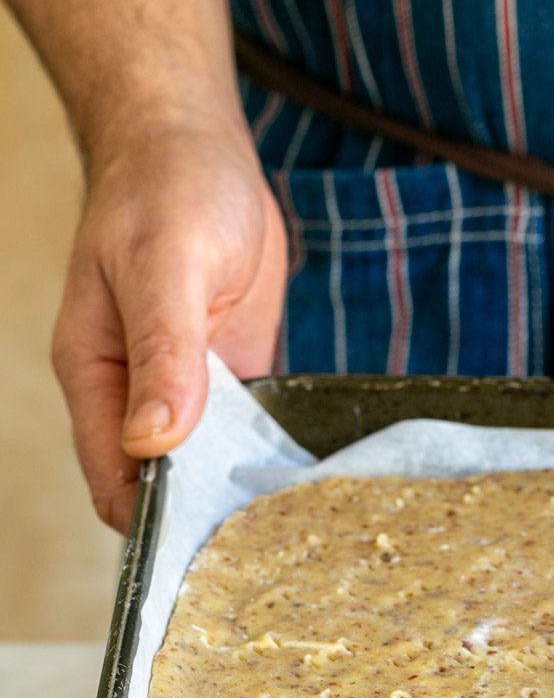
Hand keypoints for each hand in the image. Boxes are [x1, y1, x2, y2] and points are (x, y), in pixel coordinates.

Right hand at [51, 119, 287, 531]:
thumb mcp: (164, 267)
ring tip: (302, 530)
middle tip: (275, 551)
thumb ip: (162, 353)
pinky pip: (248, 431)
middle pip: (165, 485)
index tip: (211, 552)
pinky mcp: (232, 373)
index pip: (115, 480)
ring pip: (211, 466)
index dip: (155, 523)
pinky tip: (311, 480)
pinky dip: (271, 455)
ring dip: (245, 493)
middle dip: (208, 521)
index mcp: (98, 375)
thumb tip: (154, 439)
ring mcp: (187, 387)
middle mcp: (137, 393)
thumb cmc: (165, 192)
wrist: (195, 146)